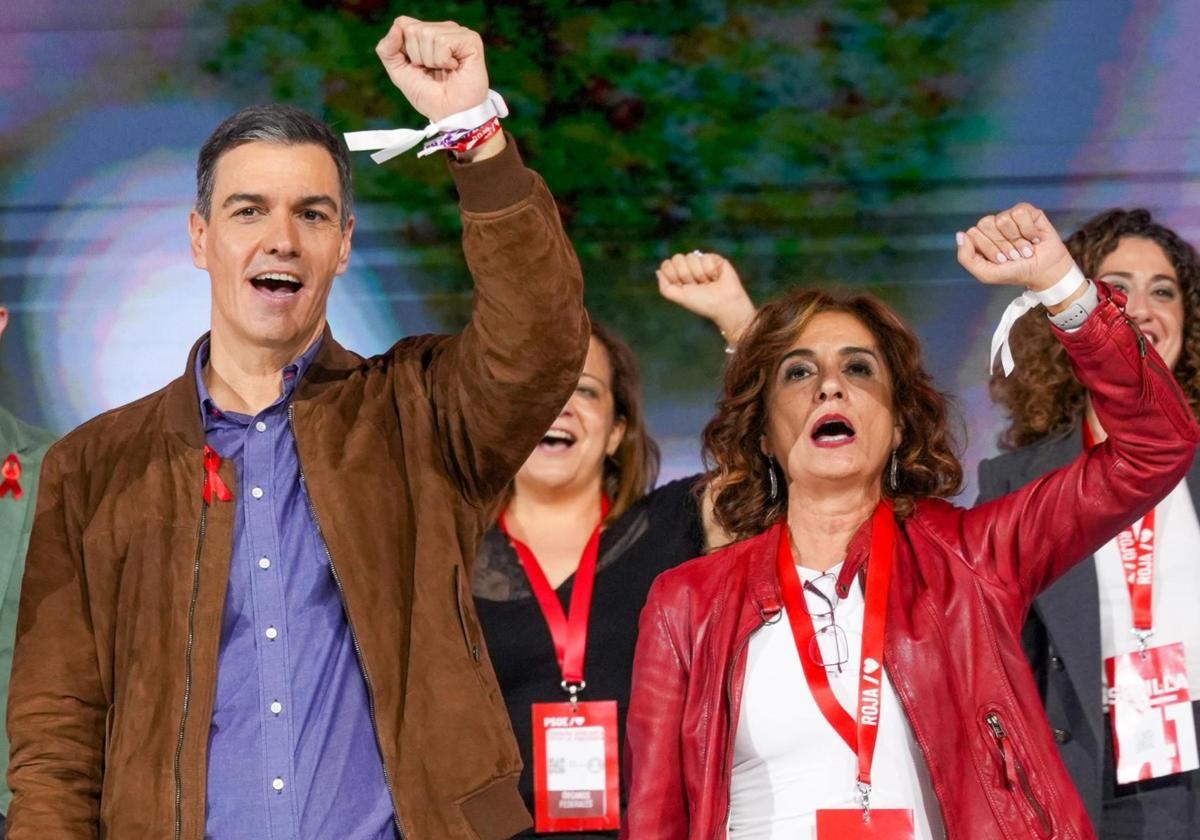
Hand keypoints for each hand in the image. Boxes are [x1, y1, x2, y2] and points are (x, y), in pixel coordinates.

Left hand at [376, 17, 489, 122]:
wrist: (451, 115)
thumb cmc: (429, 96)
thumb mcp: (399, 73)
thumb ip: (387, 49)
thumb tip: (396, 27)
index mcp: (427, 34)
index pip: (403, 24)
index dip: (404, 49)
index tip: (417, 67)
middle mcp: (443, 29)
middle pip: (413, 29)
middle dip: (418, 57)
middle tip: (434, 72)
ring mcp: (458, 33)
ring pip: (428, 34)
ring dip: (432, 61)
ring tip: (445, 71)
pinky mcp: (470, 39)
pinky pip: (443, 41)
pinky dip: (443, 61)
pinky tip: (455, 68)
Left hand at [657, 251, 755, 342]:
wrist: (724, 305)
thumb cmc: (703, 303)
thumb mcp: (679, 298)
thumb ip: (665, 287)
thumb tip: (658, 271)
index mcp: (679, 274)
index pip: (667, 264)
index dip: (673, 276)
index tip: (683, 288)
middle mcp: (690, 266)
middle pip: (678, 258)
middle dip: (686, 275)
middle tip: (697, 286)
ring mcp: (702, 261)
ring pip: (691, 257)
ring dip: (699, 275)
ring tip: (708, 283)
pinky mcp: (715, 258)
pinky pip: (705, 258)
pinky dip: (711, 271)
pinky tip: (716, 277)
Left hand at [956, 203, 1076, 294]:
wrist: (1044, 271)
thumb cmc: (1015, 272)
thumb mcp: (986, 273)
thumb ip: (966, 257)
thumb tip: (960, 234)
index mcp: (980, 237)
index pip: (974, 233)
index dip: (989, 249)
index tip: (1001, 261)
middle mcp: (993, 225)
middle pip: (986, 223)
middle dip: (1002, 244)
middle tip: (1013, 255)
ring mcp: (1009, 216)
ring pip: (1003, 219)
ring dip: (1017, 240)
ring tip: (1025, 249)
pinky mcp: (1027, 211)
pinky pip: (1020, 213)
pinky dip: (1028, 230)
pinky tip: (1034, 238)